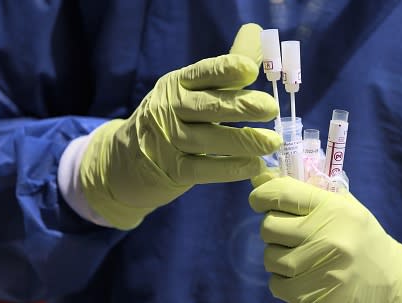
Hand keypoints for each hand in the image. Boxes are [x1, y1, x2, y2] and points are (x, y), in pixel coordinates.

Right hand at [79, 24, 280, 228]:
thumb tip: (257, 33)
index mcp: (178, 83)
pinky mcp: (171, 170)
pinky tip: (254, 165)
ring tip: (271, 142)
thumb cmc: (174, 118)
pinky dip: (230, 168)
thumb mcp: (191, 89)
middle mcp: (170, 109)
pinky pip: (203, 169)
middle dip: (241, 106)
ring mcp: (168, 141)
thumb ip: (227, 68)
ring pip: (208, 139)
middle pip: (208, 106)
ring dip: (242, 140)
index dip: (226, 70)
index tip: (250, 70)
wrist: (129, 159)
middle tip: (271, 108)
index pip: (204, 73)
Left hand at [249, 176, 401, 302]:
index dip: (262, 195)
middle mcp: (326, 236)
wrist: (394, 290)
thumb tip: (260, 178)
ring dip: (279, 258)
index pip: (280, 192)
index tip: (260, 201)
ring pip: (270, 258)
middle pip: (268, 227)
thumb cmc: (364, 243)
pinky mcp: (311, 298)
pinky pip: (276, 285)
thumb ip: (307, 192)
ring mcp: (318, 269)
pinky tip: (305, 280)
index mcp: (333, 208)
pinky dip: (284, 283)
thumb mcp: (346, 209)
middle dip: (274, 231)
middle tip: (291, 236)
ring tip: (302, 260)